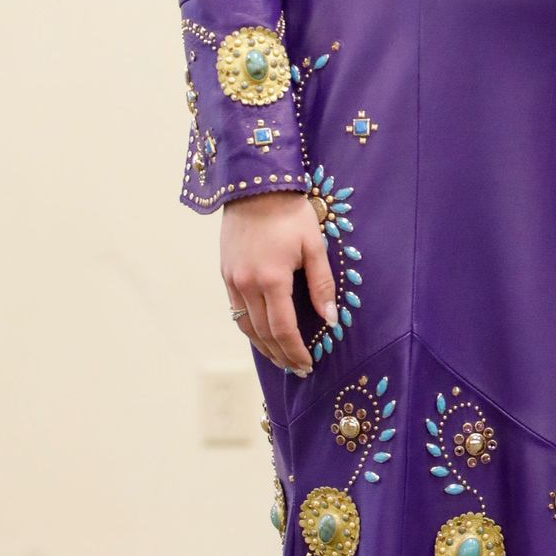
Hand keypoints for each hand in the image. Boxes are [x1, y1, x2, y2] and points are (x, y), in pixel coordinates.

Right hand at [221, 192, 335, 376]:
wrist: (256, 186)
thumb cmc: (290, 213)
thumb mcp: (314, 246)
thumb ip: (322, 284)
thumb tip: (330, 319)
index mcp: (272, 279)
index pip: (283, 329)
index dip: (295, 351)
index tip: (307, 365)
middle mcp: (247, 284)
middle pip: (263, 333)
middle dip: (281, 354)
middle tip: (296, 368)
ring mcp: (233, 280)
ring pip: (245, 325)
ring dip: (263, 346)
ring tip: (280, 358)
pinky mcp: (225, 273)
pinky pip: (235, 309)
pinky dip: (249, 327)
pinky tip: (261, 333)